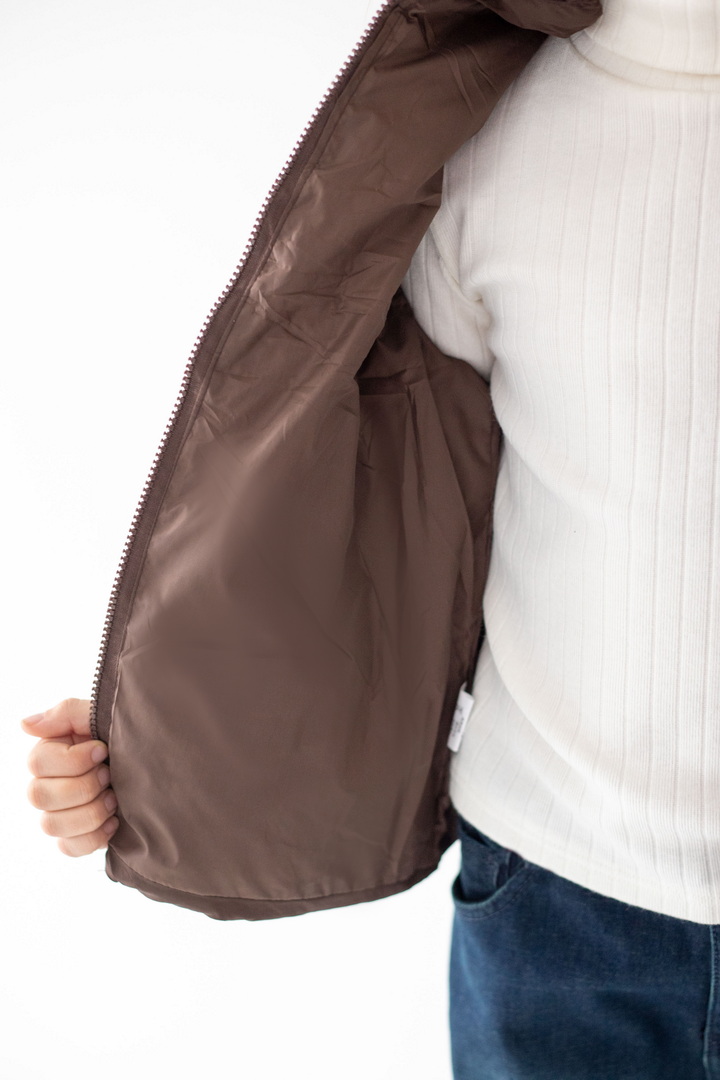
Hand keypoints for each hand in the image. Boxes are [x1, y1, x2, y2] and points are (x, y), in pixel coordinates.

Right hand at [21, 697, 118, 855]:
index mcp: (49, 753)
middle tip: (109, 776)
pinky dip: (94, 836)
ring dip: (90, 812)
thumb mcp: (100, 717)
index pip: (38, 763)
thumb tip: (24, 724)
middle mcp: (45, 784)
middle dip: (84, 786)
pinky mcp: (72, 838)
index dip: (74, 760)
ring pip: (51, 825)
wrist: (153, 766)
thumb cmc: (122, 738)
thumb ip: (66, 713)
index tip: (102, 750)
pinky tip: (114, 821)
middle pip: (40, 796)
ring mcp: (56, 813)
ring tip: (114, 799)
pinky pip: (68, 848)